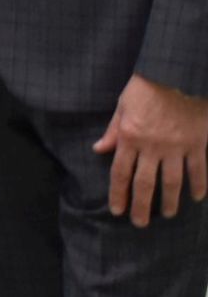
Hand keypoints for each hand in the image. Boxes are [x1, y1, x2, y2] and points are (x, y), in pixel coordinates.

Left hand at [93, 72, 207, 226]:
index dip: (118, 194)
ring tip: (168, 214)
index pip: (121, 173)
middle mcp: (152, 147)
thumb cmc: (146, 87)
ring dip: (170, 201)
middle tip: (140, 223)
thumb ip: (113, 130)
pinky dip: (199, 184)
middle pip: (145, 184)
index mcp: (130, 138)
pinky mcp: (198, 143)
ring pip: (173, 182)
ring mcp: (177, 147)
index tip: (117, 210)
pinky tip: (197, 197)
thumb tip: (99, 149)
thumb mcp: (123, 106)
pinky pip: (199, 169)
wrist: (177, 73)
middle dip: (141, 206)